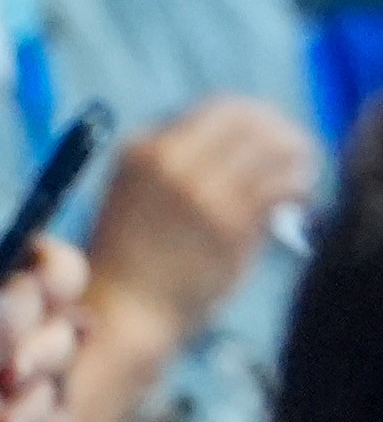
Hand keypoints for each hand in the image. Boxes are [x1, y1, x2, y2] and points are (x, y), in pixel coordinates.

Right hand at [86, 95, 323, 344]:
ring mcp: (199, 191)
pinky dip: (298, 188)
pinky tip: (298, 204)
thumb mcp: (134, 194)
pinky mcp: (227, 222)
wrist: (123, 313)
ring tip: (299, 181)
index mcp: (142, 150)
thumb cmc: (131, 262)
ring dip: (296, 158)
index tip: (269, 137)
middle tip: (294, 154)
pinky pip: (281, 185)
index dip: (255, 119)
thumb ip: (177, 163)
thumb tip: (241, 144)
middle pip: (250, 118)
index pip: (219, 108)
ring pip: (273, 145)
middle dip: (280, 131)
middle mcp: (169, 162)